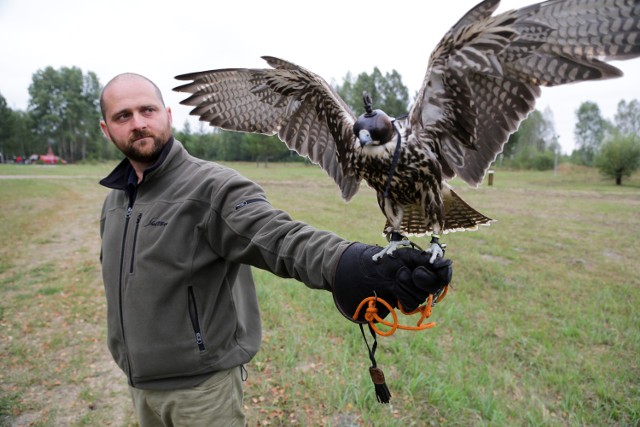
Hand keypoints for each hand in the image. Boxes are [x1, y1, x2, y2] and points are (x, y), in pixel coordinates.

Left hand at [332, 243, 451, 321]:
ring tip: (396, 276)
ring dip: (407, 285)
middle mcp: (424, 281)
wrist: (363, 270)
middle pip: (435, 286)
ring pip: (421, 296)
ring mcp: (415, 293)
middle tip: (411, 270)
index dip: (444, 271)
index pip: (444, 271)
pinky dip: (402, 295)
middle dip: (423, 278)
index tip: (437, 265)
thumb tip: (446, 263)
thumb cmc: (385, 259)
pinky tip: (394, 287)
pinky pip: (410, 304)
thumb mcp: (407, 255)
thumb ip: (426, 259)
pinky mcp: (404, 304)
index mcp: (426, 266)